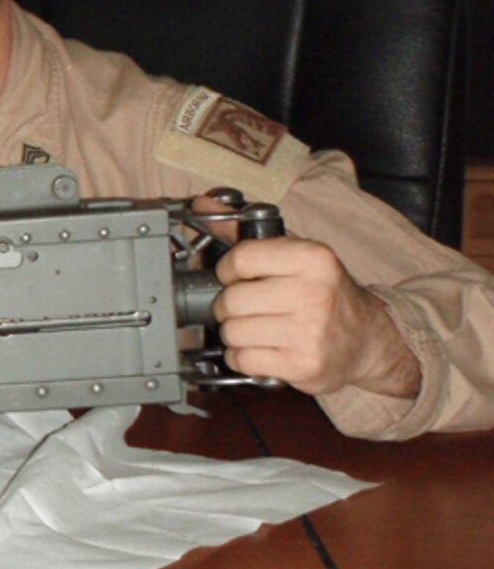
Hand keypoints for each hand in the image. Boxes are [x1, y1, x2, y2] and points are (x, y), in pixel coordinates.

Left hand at [212, 237, 420, 400]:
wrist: (368, 340)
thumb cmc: (323, 292)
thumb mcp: (294, 254)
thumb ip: (244, 231)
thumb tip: (201, 203)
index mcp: (313, 258)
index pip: (240, 258)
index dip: (227, 270)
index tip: (236, 276)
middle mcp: (314, 294)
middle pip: (231, 300)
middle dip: (229, 306)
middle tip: (248, 307)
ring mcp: (309, 333)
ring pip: (232, 332)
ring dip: (235, 333)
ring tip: (257, 328)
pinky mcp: (302, 365)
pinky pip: (242, 360)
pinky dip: (243, 356)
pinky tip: (262, 349)